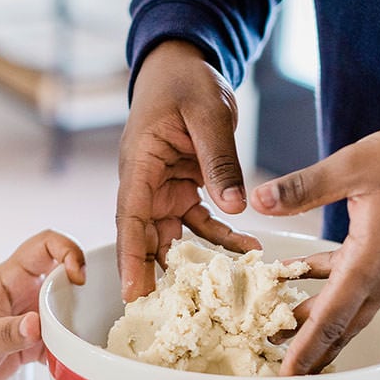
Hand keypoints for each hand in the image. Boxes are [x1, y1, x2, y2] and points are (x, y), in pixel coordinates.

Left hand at [0, 230, 84, 379]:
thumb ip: (10, 333)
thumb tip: (37, 325)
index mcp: (10, 279)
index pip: (46, 245)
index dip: (68, 252)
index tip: (78, 277)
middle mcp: (23, 294)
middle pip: (65, 279)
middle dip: (83, 293)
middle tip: (92, 315)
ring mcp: (26, 319)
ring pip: (65, 312)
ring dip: (77, 325)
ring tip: (85, 343)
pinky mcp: (26, 344)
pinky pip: (57, 343)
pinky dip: (67, 352)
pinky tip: (71, 364)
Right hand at [116, 40, 260, 300]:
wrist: (184, 65)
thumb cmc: (186, 82)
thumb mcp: (208, 115)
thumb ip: (219, 159)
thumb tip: (234, 206)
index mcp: (139, 164)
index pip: (129, 218)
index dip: (130, 258)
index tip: (133, 292)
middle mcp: (144, 183)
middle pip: (145, 237)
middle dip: (155, 275)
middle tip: (173, 314)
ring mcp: (163, 189)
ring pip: (173, 236)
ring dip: (195, 262)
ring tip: (221, 293)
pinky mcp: (183, 189)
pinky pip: (200, 222)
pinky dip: (221, 237)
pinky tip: (249, 249)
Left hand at [251, 129, 379, 374]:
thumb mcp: (356, 167)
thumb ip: (305, 186)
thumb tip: (260, 200)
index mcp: (367, 266)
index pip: (329, 321)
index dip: (304, 350)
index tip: (286, 378)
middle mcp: (378, 280)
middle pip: (336, 327)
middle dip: (304, 349)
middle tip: (271, 365)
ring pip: (344, 308)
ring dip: (312, 320)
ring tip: (275, 327)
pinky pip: (352, 284)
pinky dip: (323, 286)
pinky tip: (293, 273)